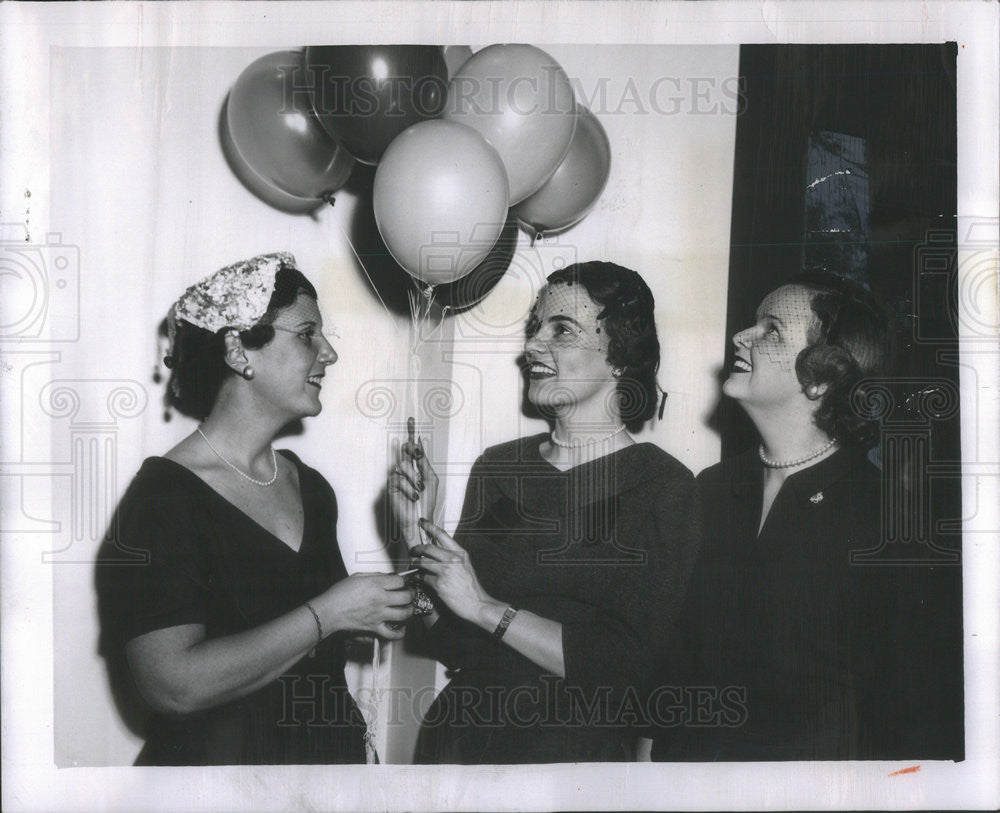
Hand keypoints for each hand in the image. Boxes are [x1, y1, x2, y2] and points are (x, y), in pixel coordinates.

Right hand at [317, 573, 414, 640]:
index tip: (402, 582)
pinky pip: (392, 633)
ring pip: (404, 614)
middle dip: (411, 594)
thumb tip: (386, 577)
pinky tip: (402, 628)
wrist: (330, 610)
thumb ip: (374, 576)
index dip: (403, 581)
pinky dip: (400, 632)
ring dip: (410, 610)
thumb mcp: (358, 577)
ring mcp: (379, 614)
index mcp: (376, 584)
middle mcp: (380, 599)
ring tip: (409, 608)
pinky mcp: (375, 627)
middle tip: (410, 593)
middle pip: (406, 596)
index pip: (400, 581)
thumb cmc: (340, 593)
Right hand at [387, 419, 438, 548]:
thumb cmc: (427, 501)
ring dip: (414, 479)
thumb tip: (418, 444)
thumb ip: (424, 462)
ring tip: (418, 491)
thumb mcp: (430, 479)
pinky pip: (398, 479)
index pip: (412, 447)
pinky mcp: (390, 486)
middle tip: (419, 468)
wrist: (420, 519)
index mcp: (417, 466)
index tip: (412, 420)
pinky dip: (409, 488)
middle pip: (406, 451)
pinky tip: (412, 496)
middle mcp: (406, 469)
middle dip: (413, 458)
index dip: (411, 433)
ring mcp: (397, 477)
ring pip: (403, 465)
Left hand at [412, 518, 498, 625]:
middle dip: (416, 549)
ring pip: (422, 563)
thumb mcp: (465, 565)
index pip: (442, 534)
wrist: (477, 603)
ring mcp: (445, 571)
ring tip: (415, 567)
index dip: (430, 526)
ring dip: (416, 565)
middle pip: (427, 548)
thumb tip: (436, 551)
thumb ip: (452, 556)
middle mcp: (453, 559)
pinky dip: (419, 578)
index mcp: (460, 553)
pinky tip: (420, 579)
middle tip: (412, 551)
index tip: (421, 521)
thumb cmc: (470, 586)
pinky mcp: (439, 584)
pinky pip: (423, 577)